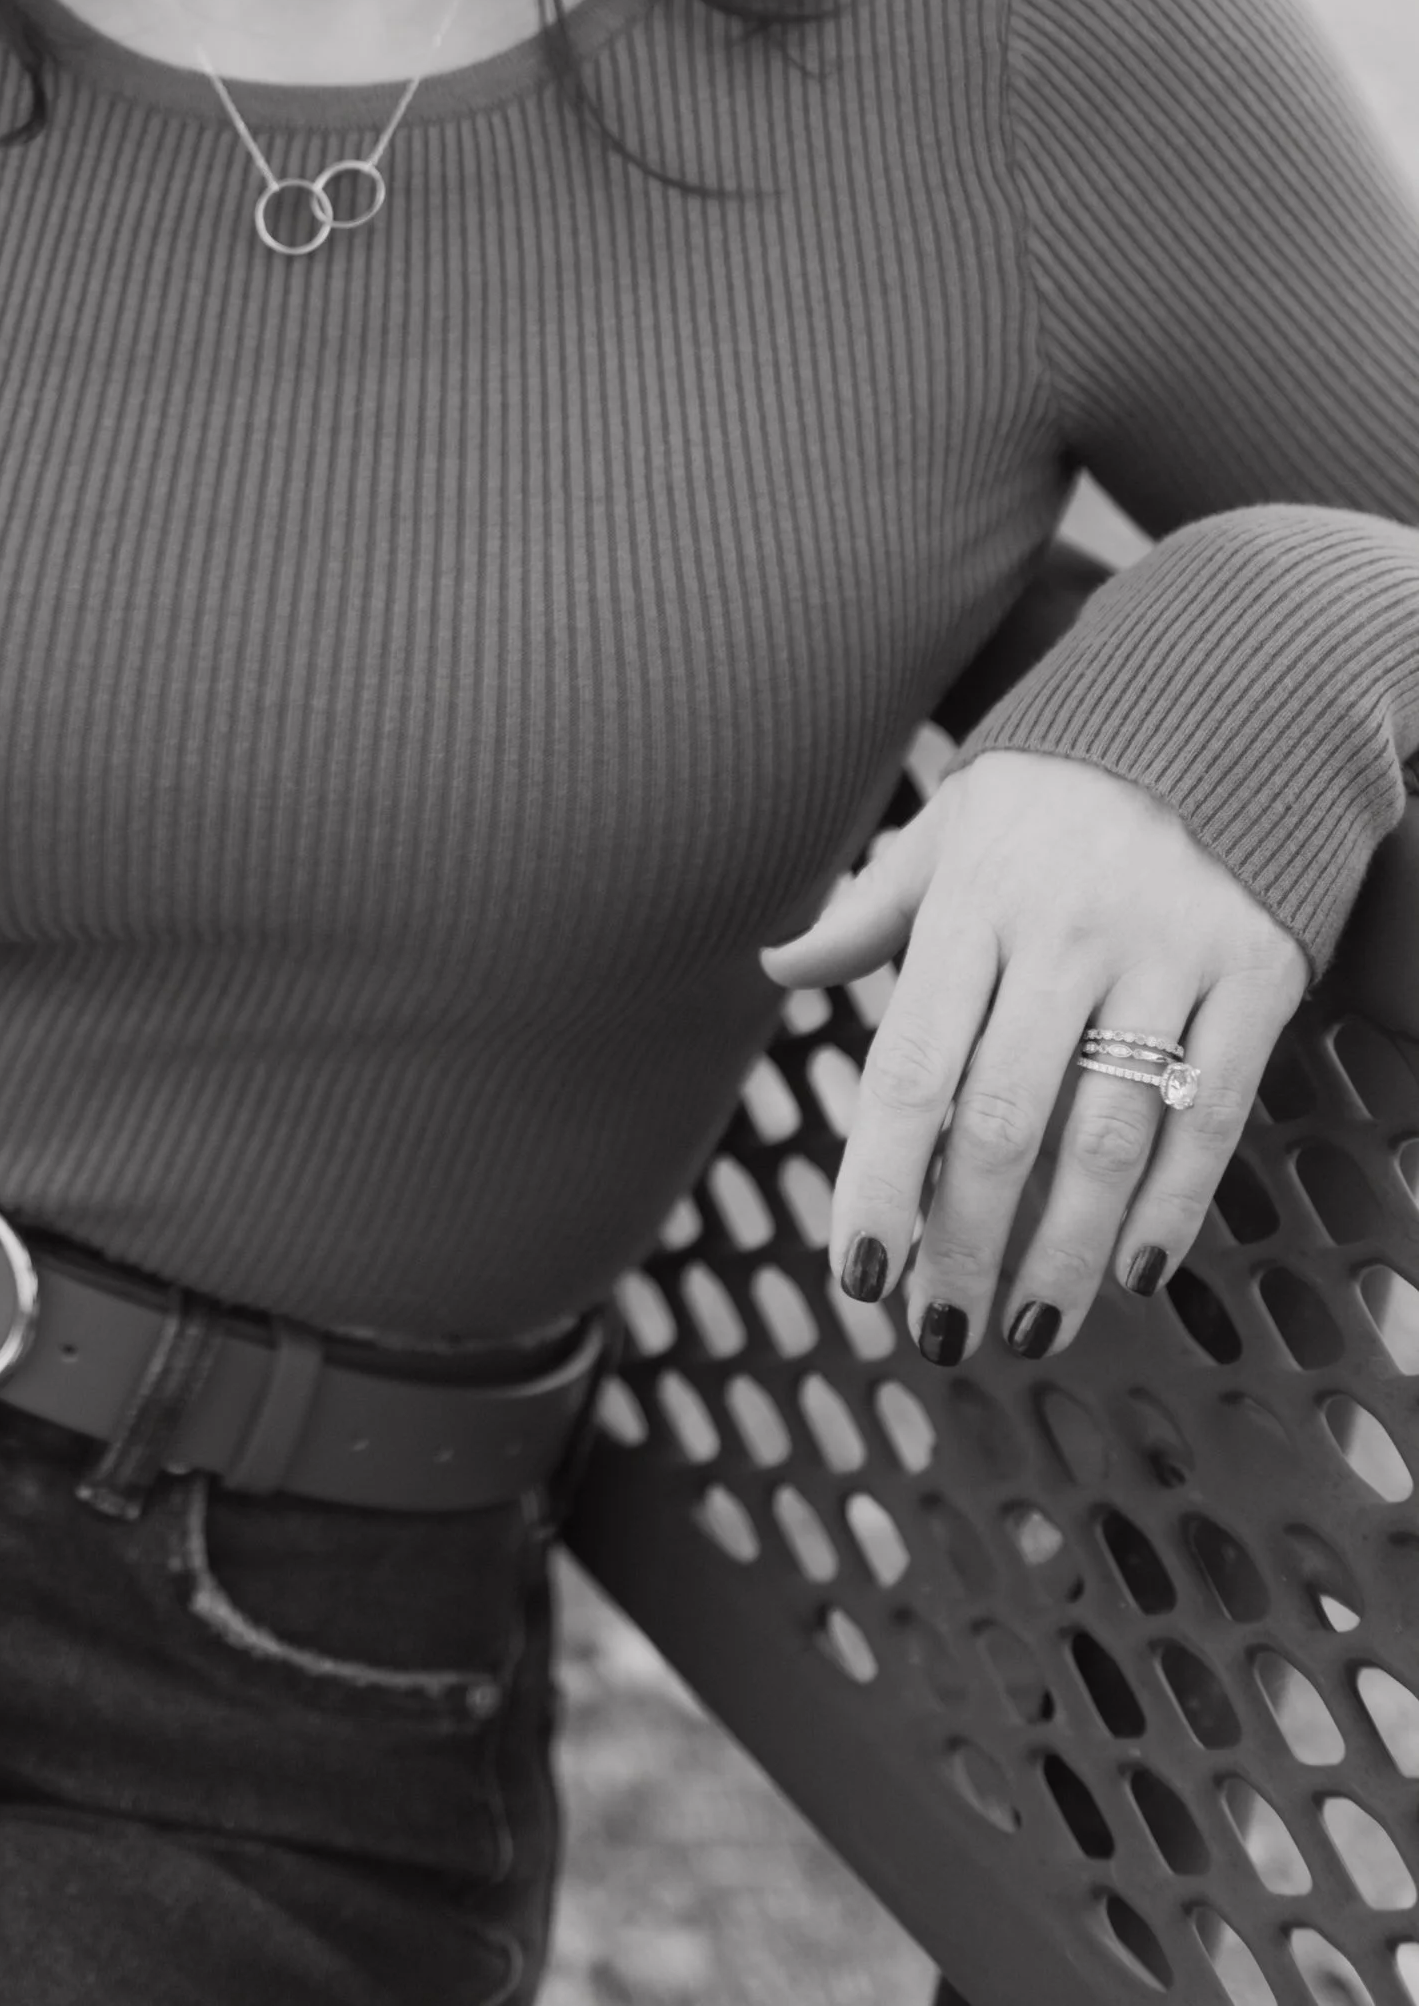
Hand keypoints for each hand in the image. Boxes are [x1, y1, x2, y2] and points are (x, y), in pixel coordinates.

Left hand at [759, 750, 1306, 1362]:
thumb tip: (776, 968)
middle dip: (963, 1244)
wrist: (1224, 701)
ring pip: (1106, 1136)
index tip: (859, 1278)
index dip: (880, 1181)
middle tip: (939, 1332)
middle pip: (1002, 1121)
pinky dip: (1173, 1205)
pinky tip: (1134, 1273)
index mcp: (974, 897)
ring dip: (1061, 1253)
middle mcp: (1065, 929)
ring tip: (1025, 1330)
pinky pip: (1211, 1111)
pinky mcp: (1258, 970)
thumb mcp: (952, 827)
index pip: (910, 1066)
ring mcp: (1167, 952)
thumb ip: (871, 911)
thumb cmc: (1059, 786)